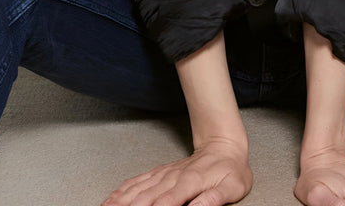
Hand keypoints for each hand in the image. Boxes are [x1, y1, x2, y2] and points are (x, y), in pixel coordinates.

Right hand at [100, 137, 252, 205]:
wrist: (224, 145)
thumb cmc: (231, 170)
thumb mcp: (232, 188)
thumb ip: (213, 200)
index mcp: (190, 183)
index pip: (166, 202)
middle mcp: (173, 178)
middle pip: (145, 197)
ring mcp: (164, 174)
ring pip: (138, 189)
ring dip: (120, 201)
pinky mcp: (160, 173)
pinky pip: (138, 181)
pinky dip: (123, 191)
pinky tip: (112, 198)